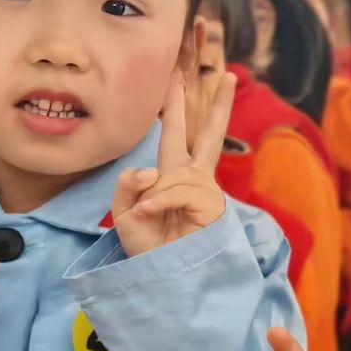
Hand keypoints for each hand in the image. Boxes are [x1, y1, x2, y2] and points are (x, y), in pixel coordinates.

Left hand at [112, 70, 234, 257]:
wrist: (162, 275)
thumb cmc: (147, 246)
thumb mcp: (124, 210)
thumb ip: (129, 183)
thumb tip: (152, 170)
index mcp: (173, 175)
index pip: (175, 135)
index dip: (174, 107)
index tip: (177, 78)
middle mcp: (194, 177)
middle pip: (209, 134)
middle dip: (219, 104)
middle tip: (226, 75)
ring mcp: (205, 190)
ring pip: (172, 173)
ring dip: (152, 196)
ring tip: (148, 217)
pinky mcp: (211, 205)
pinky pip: (175, 191)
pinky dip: (158, 203)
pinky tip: (150, 215)